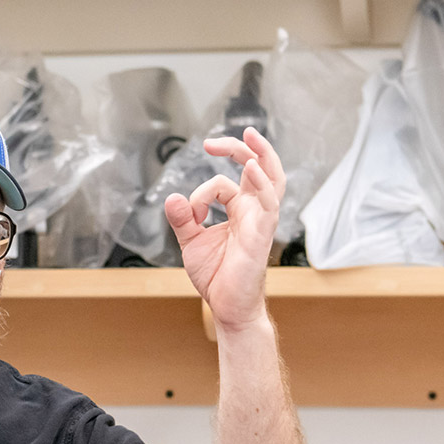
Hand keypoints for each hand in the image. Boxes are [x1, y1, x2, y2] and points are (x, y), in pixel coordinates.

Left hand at [165, 127, 284, 332]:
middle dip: (240, 148)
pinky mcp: (261, 234)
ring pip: (272, 179)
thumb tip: (171, 196)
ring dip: (262, 154)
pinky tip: (251, 167)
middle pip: (258, 168)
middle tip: (214, 141)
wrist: (227, 307)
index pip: (223, 184)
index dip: (200, 194)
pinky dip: (261, 183)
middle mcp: (253, 211)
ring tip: (248, 136)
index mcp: (239, 210)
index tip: (188, 213)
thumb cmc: (216, 276)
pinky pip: (268, 203)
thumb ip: (182, 219)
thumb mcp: (191, 243)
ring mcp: (260, 221)